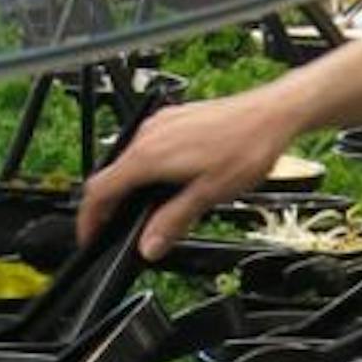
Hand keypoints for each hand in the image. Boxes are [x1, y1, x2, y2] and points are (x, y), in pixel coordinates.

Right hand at [78, 87, 301, 259]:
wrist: (272, 114)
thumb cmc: (246, 147)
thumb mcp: (207, 195)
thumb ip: (172, 222)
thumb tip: (148, 247)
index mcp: (148, 156)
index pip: (99, 191)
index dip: (89, 219)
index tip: (90, 237)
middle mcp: (148, 135)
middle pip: (111, 176)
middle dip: (109, 207)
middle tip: (116, 232)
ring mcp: (160, 124)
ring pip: (129, 162)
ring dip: (129, 188)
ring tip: (144, 214)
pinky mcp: (174, 119)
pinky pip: (146, 148)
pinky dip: (146, 171)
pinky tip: (167, 184)